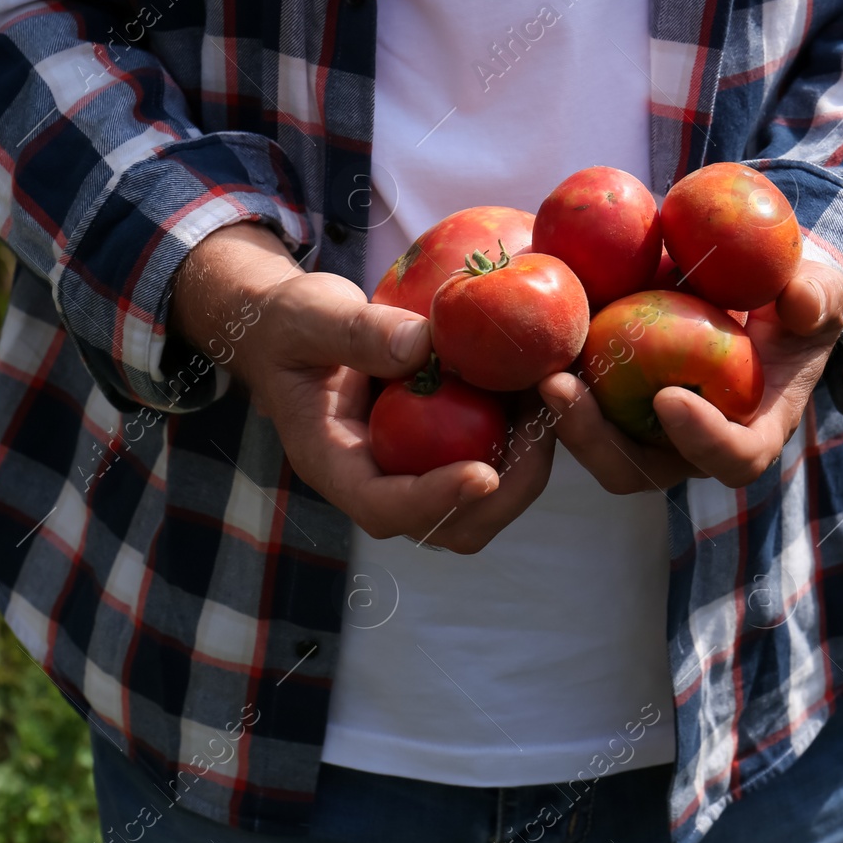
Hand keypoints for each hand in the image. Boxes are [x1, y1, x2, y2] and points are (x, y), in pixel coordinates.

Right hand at [172, 223, 554, 552]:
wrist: (294, 329)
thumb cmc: (291, 324)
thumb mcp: (310, 316)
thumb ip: (356, 331)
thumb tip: (421, 346)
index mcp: (334, 464)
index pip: (384, 507)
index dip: (436, 500)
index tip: (482, 474)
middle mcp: (380, 481)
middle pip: (450, 526)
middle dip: (504, 493)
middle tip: (541, 432)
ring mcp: (416, 470)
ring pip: (484, 503)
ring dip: (527, 462)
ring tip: (552, 399)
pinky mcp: (444, 448)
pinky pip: (494, 459)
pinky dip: (525, 433)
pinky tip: (546, 384)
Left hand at [538, 258, 842, 491]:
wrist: (755, 285)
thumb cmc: (794, 295)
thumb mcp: (821, 288)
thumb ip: (817, 297)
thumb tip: (798, 304)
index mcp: (752, 428)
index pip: (733, 458)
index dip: (703, 441)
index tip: (671, 397)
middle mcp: (691, 444)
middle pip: (640, 471)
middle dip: (598, 440)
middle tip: (565, 389)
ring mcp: (646, 428)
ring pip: (596, 448)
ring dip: (563, 420)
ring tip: (540, 374)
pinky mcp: (611, 401)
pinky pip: (575, 407)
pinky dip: (551, 387)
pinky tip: (526, 348)